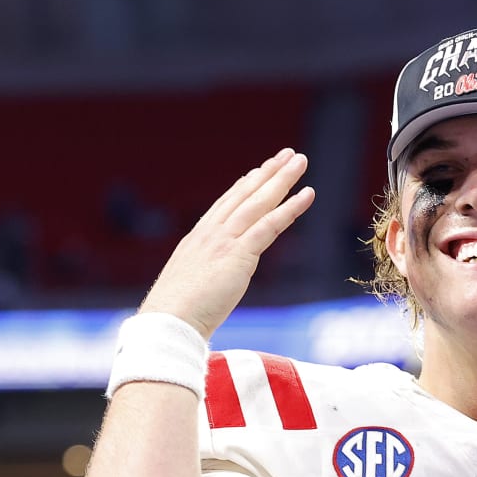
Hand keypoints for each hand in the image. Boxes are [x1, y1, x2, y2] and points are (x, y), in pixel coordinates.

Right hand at [139, 149, 314, 339]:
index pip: (224, 206)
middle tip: (286, 154)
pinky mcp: (239, 254)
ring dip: (281, 179)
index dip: (243, 187)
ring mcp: (224, 241)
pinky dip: (290, 208)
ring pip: (258, 203)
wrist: (169, 321)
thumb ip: (201, 275)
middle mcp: (210, 233)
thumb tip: (207, 281)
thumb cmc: (175, 314)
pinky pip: (270, 225)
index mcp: (197, 240)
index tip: (257, 172)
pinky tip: (307, 194)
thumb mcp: (186, 286)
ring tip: (300, 161)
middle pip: (244, 195)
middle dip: (267, 173)